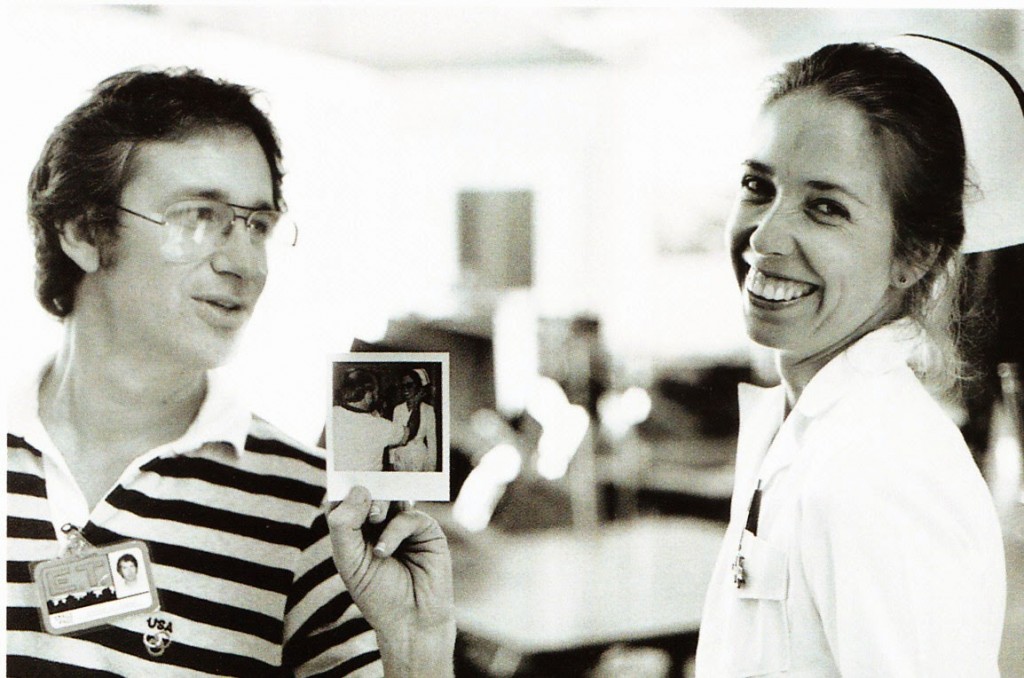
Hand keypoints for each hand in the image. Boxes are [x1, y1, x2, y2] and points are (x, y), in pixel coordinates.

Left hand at [328, 486, 454, 676]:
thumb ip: (344, 525)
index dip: (341, 485)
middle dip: (364, 492)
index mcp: (356, 529)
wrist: (411, 621)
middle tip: (362, 498)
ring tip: (374, 519)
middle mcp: (379, 523)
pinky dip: (395, 529)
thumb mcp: (349, 561)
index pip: (345, 498)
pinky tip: (386, 551)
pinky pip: (408, 516)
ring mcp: (402, 524)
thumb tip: (359, 489)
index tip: (338, 469)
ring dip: (379, 504)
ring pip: (389, 498)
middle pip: (368, 493)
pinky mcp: (425, 529)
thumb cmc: (377, 595)